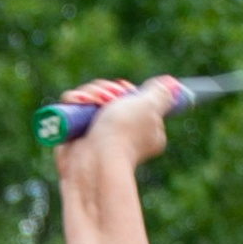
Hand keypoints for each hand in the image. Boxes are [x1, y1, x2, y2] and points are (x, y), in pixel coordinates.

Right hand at [52, 76, 174, 190]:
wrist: (95, 158)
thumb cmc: (124, 132)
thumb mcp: (150, 107)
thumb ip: (161, 95)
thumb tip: (170, 85)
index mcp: (140, 128)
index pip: (129, 99)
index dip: (125, 90)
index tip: (124, 90)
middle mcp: (117, 130)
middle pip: (107, 95)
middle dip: (105, 89)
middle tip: (108, 98)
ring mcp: (94, 131)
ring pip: (88, 97)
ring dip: (90, 93)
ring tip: (91, 102)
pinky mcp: (73, 132)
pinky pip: (71, 105)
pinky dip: (73, 99)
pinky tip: (78, 101)